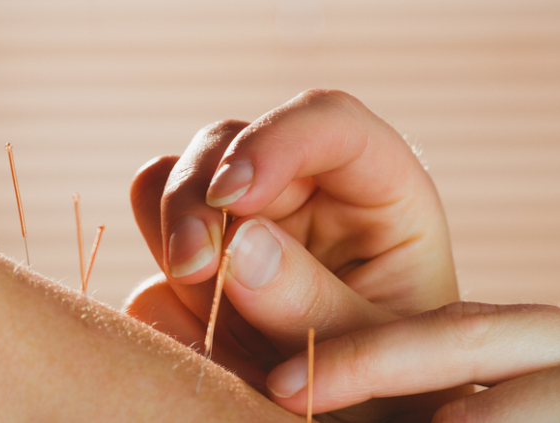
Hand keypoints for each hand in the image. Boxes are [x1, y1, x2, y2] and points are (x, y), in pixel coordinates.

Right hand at [125, 89, 465, 419]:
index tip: (234, 195)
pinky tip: (197, 339)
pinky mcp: (206, 269)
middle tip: (194, 268)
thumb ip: (315, 304)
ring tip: (193, 292)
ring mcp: (248, 227)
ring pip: (176, 180)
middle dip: (199, 195)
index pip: (329, 122)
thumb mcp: (379, 353)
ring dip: (171, 229)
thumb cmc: (404, 387)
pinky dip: (160, 291)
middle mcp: (307, 194)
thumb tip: (238, 243)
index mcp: (378, 191)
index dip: (275, 139)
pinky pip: (154, 257)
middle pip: (231, 142)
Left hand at [266, 302, 559, 422]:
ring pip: (506, 403)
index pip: (450, 333)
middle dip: (369, 362)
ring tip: (334, 422)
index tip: (269, 380)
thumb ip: (450, 414)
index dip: (358, 353)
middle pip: (469, 338)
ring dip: (440, 422)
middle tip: (289, 390)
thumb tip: (346, 400)